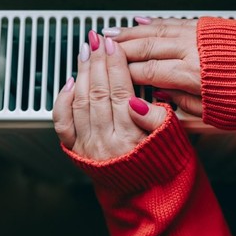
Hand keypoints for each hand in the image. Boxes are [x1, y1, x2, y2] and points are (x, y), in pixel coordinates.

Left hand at [53, 31, 166, 160]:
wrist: (147, 195)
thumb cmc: (162, 164)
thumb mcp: (172, 139)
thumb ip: (157, 118)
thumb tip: (137, 100)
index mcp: (130, 138)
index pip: (121, 91)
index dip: (116, 64)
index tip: (113, 46)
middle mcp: (105, 142)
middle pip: (99, 92)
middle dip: (97, 61)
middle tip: (97, 40)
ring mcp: (87, 146)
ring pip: (80, 101)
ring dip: (82, 72)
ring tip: (85, 52)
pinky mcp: (75, 150)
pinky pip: (62, 122)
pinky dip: (63, 100)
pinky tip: (69, 82)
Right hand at [103, 17, 202, 116]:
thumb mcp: (208, 109)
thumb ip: (180, 101)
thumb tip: (159, 95)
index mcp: (193, 72)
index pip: (149, 71)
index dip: (128, 73)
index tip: (113, 76)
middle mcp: (192, 48)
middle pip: (147, 47)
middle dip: (122, 49)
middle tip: (102, 50)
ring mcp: (197, 34)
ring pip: (156, 30)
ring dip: (131, 32)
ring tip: (112, 34)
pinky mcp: (204, 26)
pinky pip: (172, 20)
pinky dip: (153, 22)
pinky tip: (140, 22)